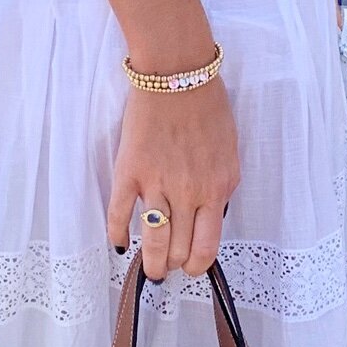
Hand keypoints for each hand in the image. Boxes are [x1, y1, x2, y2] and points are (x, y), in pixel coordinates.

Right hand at [106, 79, 239, 277]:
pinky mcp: (130, 171)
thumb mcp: (229, 155)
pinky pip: (120, 213)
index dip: (197, 266)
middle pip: (178, 249)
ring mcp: (157, 183)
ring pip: (152, 240)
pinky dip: (117, 234)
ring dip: (149, 262)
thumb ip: (220, 188)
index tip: (191, 269)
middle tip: (167, 268)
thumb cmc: (209, 110)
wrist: (179, 76)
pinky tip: (119, 244)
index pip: (207, 246)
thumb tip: (209, 217)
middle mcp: (188, 193)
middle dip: (173, 265)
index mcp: (216, 189)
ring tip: (148, 270)